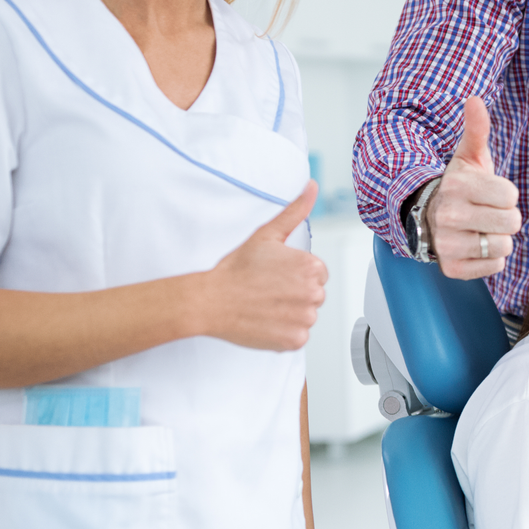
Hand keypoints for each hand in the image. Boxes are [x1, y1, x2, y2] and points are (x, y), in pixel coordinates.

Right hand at [200, 183, 326, 350]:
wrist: (211, 301)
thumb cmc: (236, 270)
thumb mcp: (267, 234)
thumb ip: (295, 211)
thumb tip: (312, 188)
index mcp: (312, 267)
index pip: (317, 274)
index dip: (295, 274)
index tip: (275, 275)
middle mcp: (314, 294)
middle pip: (314, 295)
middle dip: (294, 293)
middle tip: (267, 290)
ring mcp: (305, 319)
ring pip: (305, 315)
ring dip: (289, 312)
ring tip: (265, 304)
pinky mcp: (294, 340)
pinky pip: (297, 336)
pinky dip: (283, 331)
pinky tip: (265, 320)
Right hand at [429, 96, 521, 279]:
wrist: (430, 216)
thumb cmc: (460, 185)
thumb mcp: (469, 156)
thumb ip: (477, 129)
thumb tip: (475, 99)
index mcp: (456, 186)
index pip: (510, 195)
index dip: (507, 194)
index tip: (491, 193)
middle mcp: (448, 216)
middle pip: (511, 222)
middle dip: (506, 217)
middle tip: (489, 211)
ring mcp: (447, 244)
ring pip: (504, 246)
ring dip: (499, 238)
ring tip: (483, 228)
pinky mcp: (452, 268)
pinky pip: (494, 267)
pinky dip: (491, 258)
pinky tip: (476, 245)